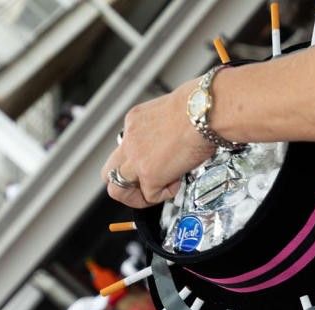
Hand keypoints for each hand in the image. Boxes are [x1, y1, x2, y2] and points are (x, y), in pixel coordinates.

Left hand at [101, 79, 216, 207]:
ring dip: (136, 196)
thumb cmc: (199, 108)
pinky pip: (150, 196)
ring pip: (117, 189)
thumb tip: (171, 142)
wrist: (205, 112)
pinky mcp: (149, 174)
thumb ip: (161, 130)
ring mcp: (136, 158)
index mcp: (135, 121)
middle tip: (143, 185)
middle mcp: (131, 139)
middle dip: (124, 183)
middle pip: (109, 171)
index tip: (154, 161)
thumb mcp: (169, 112)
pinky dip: (165, 193)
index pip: (124, 148)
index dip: (137, 160)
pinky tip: (177, 181)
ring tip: (154, 192)